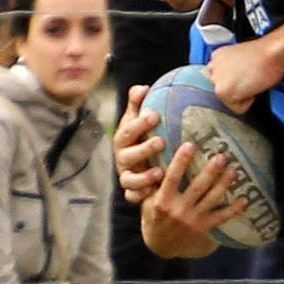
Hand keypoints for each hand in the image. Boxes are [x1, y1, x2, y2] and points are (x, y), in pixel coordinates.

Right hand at [113, 85, 166, 203]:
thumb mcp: (138, 121)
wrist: (142, 165)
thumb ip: (138, 105)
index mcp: (124, 140)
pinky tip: (152, 192)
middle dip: (143, 149)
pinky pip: (132, 196)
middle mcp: (122, 158)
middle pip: (127, 155)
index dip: (138, 123)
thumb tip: (143, 87)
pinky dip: (140, 195)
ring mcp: (126, 176)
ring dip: (143, 176)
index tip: (154, 115)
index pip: (127, 130)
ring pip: (129, 179)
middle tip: (161, 142)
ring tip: (159, 171)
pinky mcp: (132, 192)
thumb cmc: (142, 137)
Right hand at [141, 142, 244, 258]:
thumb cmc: (153, 218)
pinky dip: (234, 209)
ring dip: (224, 184)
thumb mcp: (147, 201)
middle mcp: (179, 210)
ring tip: (233, 169)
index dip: (180, 161)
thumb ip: (153, 184)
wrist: (161, 247)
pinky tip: (244, 199)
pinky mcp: (204, 228)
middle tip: (221, 156)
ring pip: (212, 199)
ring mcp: (193, 220)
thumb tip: (157, 157)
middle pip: (198, 187)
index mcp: (162, 201)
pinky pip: (221, 217)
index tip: (189, 145)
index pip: (172, 178)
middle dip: (211, 171)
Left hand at [206, 38, 283, 112]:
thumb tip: (237, 82)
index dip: (237, 80)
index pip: (221, 79)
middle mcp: (212, 67)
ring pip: (229, 101)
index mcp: (217, 56)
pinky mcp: (223, 92)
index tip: (246, 75)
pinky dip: (249, 102)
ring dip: (243, 95)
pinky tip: (253, 86)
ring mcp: (216, 80)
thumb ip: (232, 70)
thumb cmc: (265, 54)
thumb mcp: (241, 58)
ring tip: (252, 81)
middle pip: (224, 91)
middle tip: (251, 78)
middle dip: (237, 88)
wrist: (271, 53)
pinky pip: (237, 108)